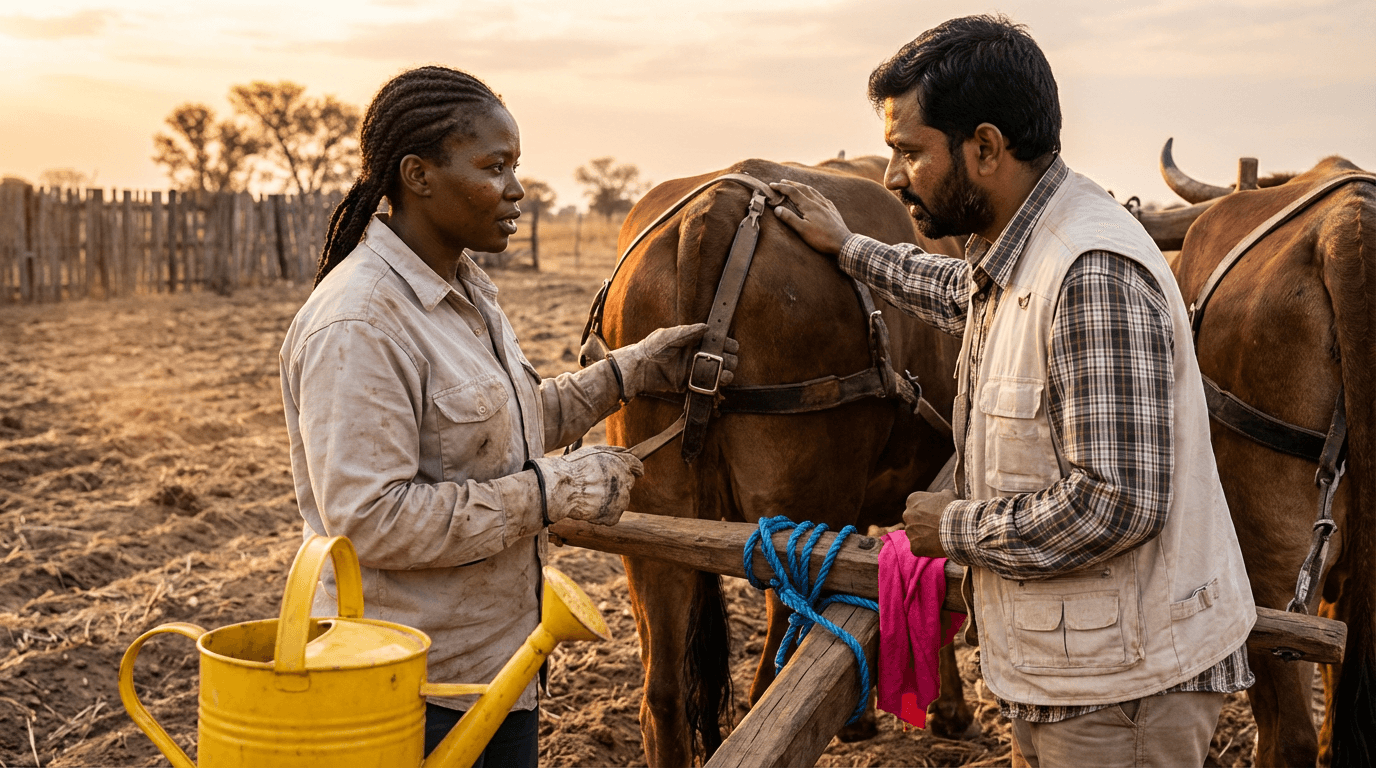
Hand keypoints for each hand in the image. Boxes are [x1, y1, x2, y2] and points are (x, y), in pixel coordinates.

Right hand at [533, 445, 644, 525]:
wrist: (563, 488)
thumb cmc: (573, 468)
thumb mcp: (594, 451)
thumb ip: (613, 451)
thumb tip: (626, 450)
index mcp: (621, 463)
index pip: (637, 466)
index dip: (636, 469)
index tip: (638, 473)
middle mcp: (625, 480)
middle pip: (628, 483)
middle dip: (618, 483)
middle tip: (599, 485)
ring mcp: (621, 499)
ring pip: (621, 500)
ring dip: (610, 499)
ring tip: (590, 496)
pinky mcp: (613, 515)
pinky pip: (612, 516)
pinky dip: (603, 514)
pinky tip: (590, 508)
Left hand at [612, 323, 739, 397]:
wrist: (639, 369)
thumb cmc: (651, 348)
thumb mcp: (669, 336)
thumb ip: (688, 332)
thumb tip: (707, 327)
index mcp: (692, 340)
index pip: (715, 340)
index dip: (726, 342)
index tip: (731, 346)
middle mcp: (695, 354)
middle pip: (720, 356)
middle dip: (729, 358)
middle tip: (729, 360)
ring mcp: (693, 369)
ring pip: (717, 370)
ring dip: (726, 371)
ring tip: (727, 373)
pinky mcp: (689, 383)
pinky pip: (707, 384)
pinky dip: (716, 383)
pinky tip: (721, 380)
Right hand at [769, 180, 853, 255]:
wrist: (844, 243)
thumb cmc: (822, 238)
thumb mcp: (803, 230)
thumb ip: (790, 218)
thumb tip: (777, 208)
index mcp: (809, 206)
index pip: (792, 192)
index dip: (781, 187)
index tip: (772, 185)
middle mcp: (818, 202)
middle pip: (803, 188)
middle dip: (791, 184)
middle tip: (782, 182)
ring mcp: (827, 205)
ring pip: (812, 191)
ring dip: (802, 186)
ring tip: (795, 185)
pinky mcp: (832, 210)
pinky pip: (821, 196)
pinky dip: (813, 192)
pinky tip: (814, 195)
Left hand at [904, 489, 956, 558]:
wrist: (959, 527)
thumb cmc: (954, 509)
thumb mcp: (948, 495)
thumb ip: (939, 494)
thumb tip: (940, 494)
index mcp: (912, 500)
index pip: (915, 506)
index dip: (926, 511)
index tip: (935, 515)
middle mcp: (907, 514)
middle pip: (912, 520)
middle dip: (922, 523)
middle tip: (936, 526)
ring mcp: (910, 531)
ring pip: (914, 534)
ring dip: (923, 535)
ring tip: (939, 536)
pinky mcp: (914, 546)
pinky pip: (918, 547)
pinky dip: (926, 548)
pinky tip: (937, 545)